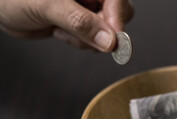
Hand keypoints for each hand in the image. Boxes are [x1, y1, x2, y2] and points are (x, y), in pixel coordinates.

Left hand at [0, 0, 133, 51]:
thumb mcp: (48, 6)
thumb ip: (79, 22)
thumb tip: (109, 40)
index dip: (117, 17)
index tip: (114, 40)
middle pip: (117, 14)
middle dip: (101, 30)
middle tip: (78, 33)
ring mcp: (87, 7)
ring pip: (106, 31)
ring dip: (85, 38)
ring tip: (60, 27)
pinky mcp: (81, 22)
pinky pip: (93, 38)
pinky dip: (78, 41)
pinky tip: (59, 30)